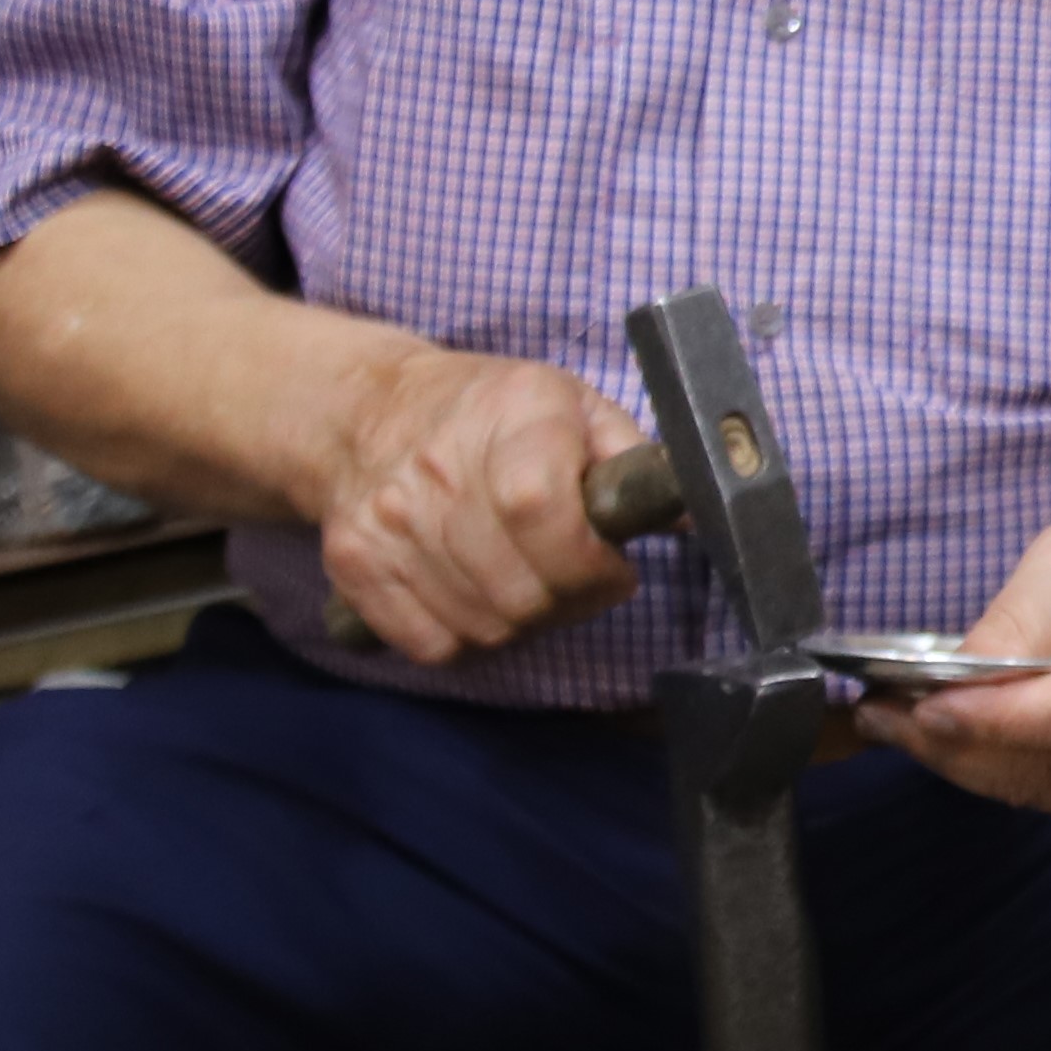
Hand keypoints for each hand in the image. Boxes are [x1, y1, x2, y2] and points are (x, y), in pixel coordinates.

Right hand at [312, 345, 648, 663]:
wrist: (368, 411)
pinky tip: (479, 599)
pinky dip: (466, 639)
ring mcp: (390, 522)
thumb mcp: (573, 405)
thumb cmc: (492, 413)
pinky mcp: (355, 564)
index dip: (589, 562)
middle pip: (520, 590)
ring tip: (529, 584)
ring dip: (523, 624)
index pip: (542, 512)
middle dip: (570, 601)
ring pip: (483, 627)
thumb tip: (695, 515)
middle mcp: (439, 469)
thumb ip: (631, 460)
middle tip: (578, 581)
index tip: (612, 566)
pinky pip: (432, 645)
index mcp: (514, 417)